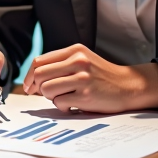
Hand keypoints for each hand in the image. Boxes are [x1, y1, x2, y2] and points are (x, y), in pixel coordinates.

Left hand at [23, 44, 157, 112]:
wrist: (129, 86)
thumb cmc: (101, 76)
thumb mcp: (82, 60)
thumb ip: (60, 65)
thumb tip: (32, 80)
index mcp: (74, 50)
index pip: (39, 61)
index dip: (29, 76)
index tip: (28, 86)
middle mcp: (78, 61)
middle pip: (39, 75)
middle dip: (37, 87)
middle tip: (43, 94)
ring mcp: (82, 78)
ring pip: (47, 89)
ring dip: (50, 97)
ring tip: (63, 97)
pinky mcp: (86, 95)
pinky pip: (59, 103)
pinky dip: (62, 106)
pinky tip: (73, 104)